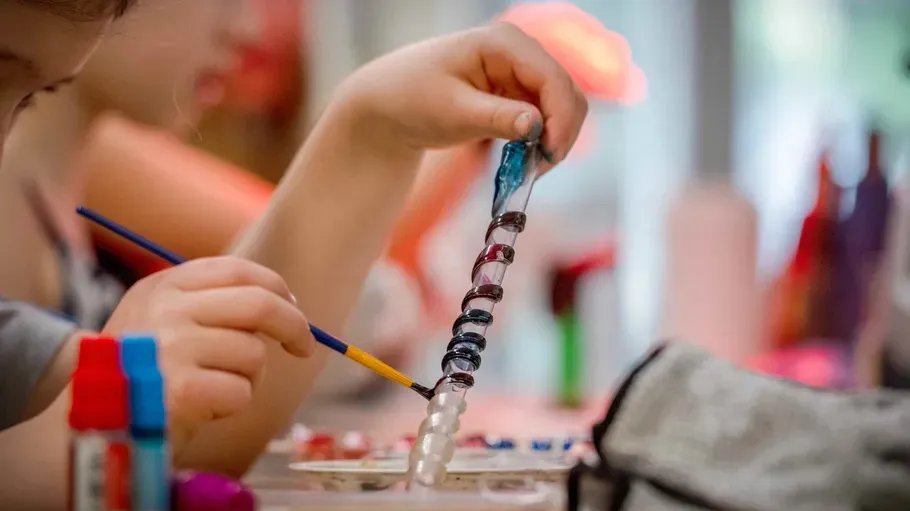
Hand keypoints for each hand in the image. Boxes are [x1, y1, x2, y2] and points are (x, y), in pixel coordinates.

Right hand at [101, 256, 312, 441]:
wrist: (92, 422)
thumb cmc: (142, 374)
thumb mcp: (164, 322)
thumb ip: (211, 305)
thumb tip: (287, 304)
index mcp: (163, 286)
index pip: (239, 271)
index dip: (278, 289)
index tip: (293, 309)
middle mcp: (166, 310)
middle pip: (259, 305)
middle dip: (294, 326)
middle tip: (305, 348)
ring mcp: (171, 348)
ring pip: (253, 354)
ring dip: (248, 379)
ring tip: (213, 388)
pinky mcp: (180, 390)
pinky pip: (241, 392)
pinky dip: (232, 405)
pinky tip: (202, 409)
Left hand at [338, 22, 587, 172]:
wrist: (387, 105)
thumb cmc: (411, 99)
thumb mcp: (453, 113)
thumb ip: (497, 118)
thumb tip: (537, 126)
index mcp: (503, 42)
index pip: (552, 79)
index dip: (560, 119)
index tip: (549, 156)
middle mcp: (518, 51)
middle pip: (565, 92)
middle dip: (560, 132)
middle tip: (539, 170)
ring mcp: (519, 71)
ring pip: (559, 108)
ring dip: (552, 140)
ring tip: (529, 170)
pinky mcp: (515, 92)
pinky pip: (543, 117)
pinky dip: (539, 141)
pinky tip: (523, 161)